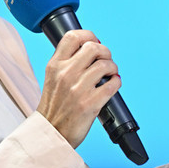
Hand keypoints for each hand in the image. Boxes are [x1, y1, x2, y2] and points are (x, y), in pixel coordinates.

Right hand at [37, 30, 120, 148]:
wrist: (51, 133)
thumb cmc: (54, 107)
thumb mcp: (51, 78)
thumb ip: (65, 63)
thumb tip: (89, 50)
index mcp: (55, 65)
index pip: (72, 37)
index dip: (88, 35)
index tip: (94, 41)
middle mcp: (66, 74)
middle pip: (93, 47)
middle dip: (105, 51)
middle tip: (105, 59)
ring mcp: (78, 89)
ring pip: (105, 65)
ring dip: (112, 67)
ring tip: (111, 73)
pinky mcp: (90, 103)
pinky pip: (112, 84)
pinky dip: (117, 82)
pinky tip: (114, 84)